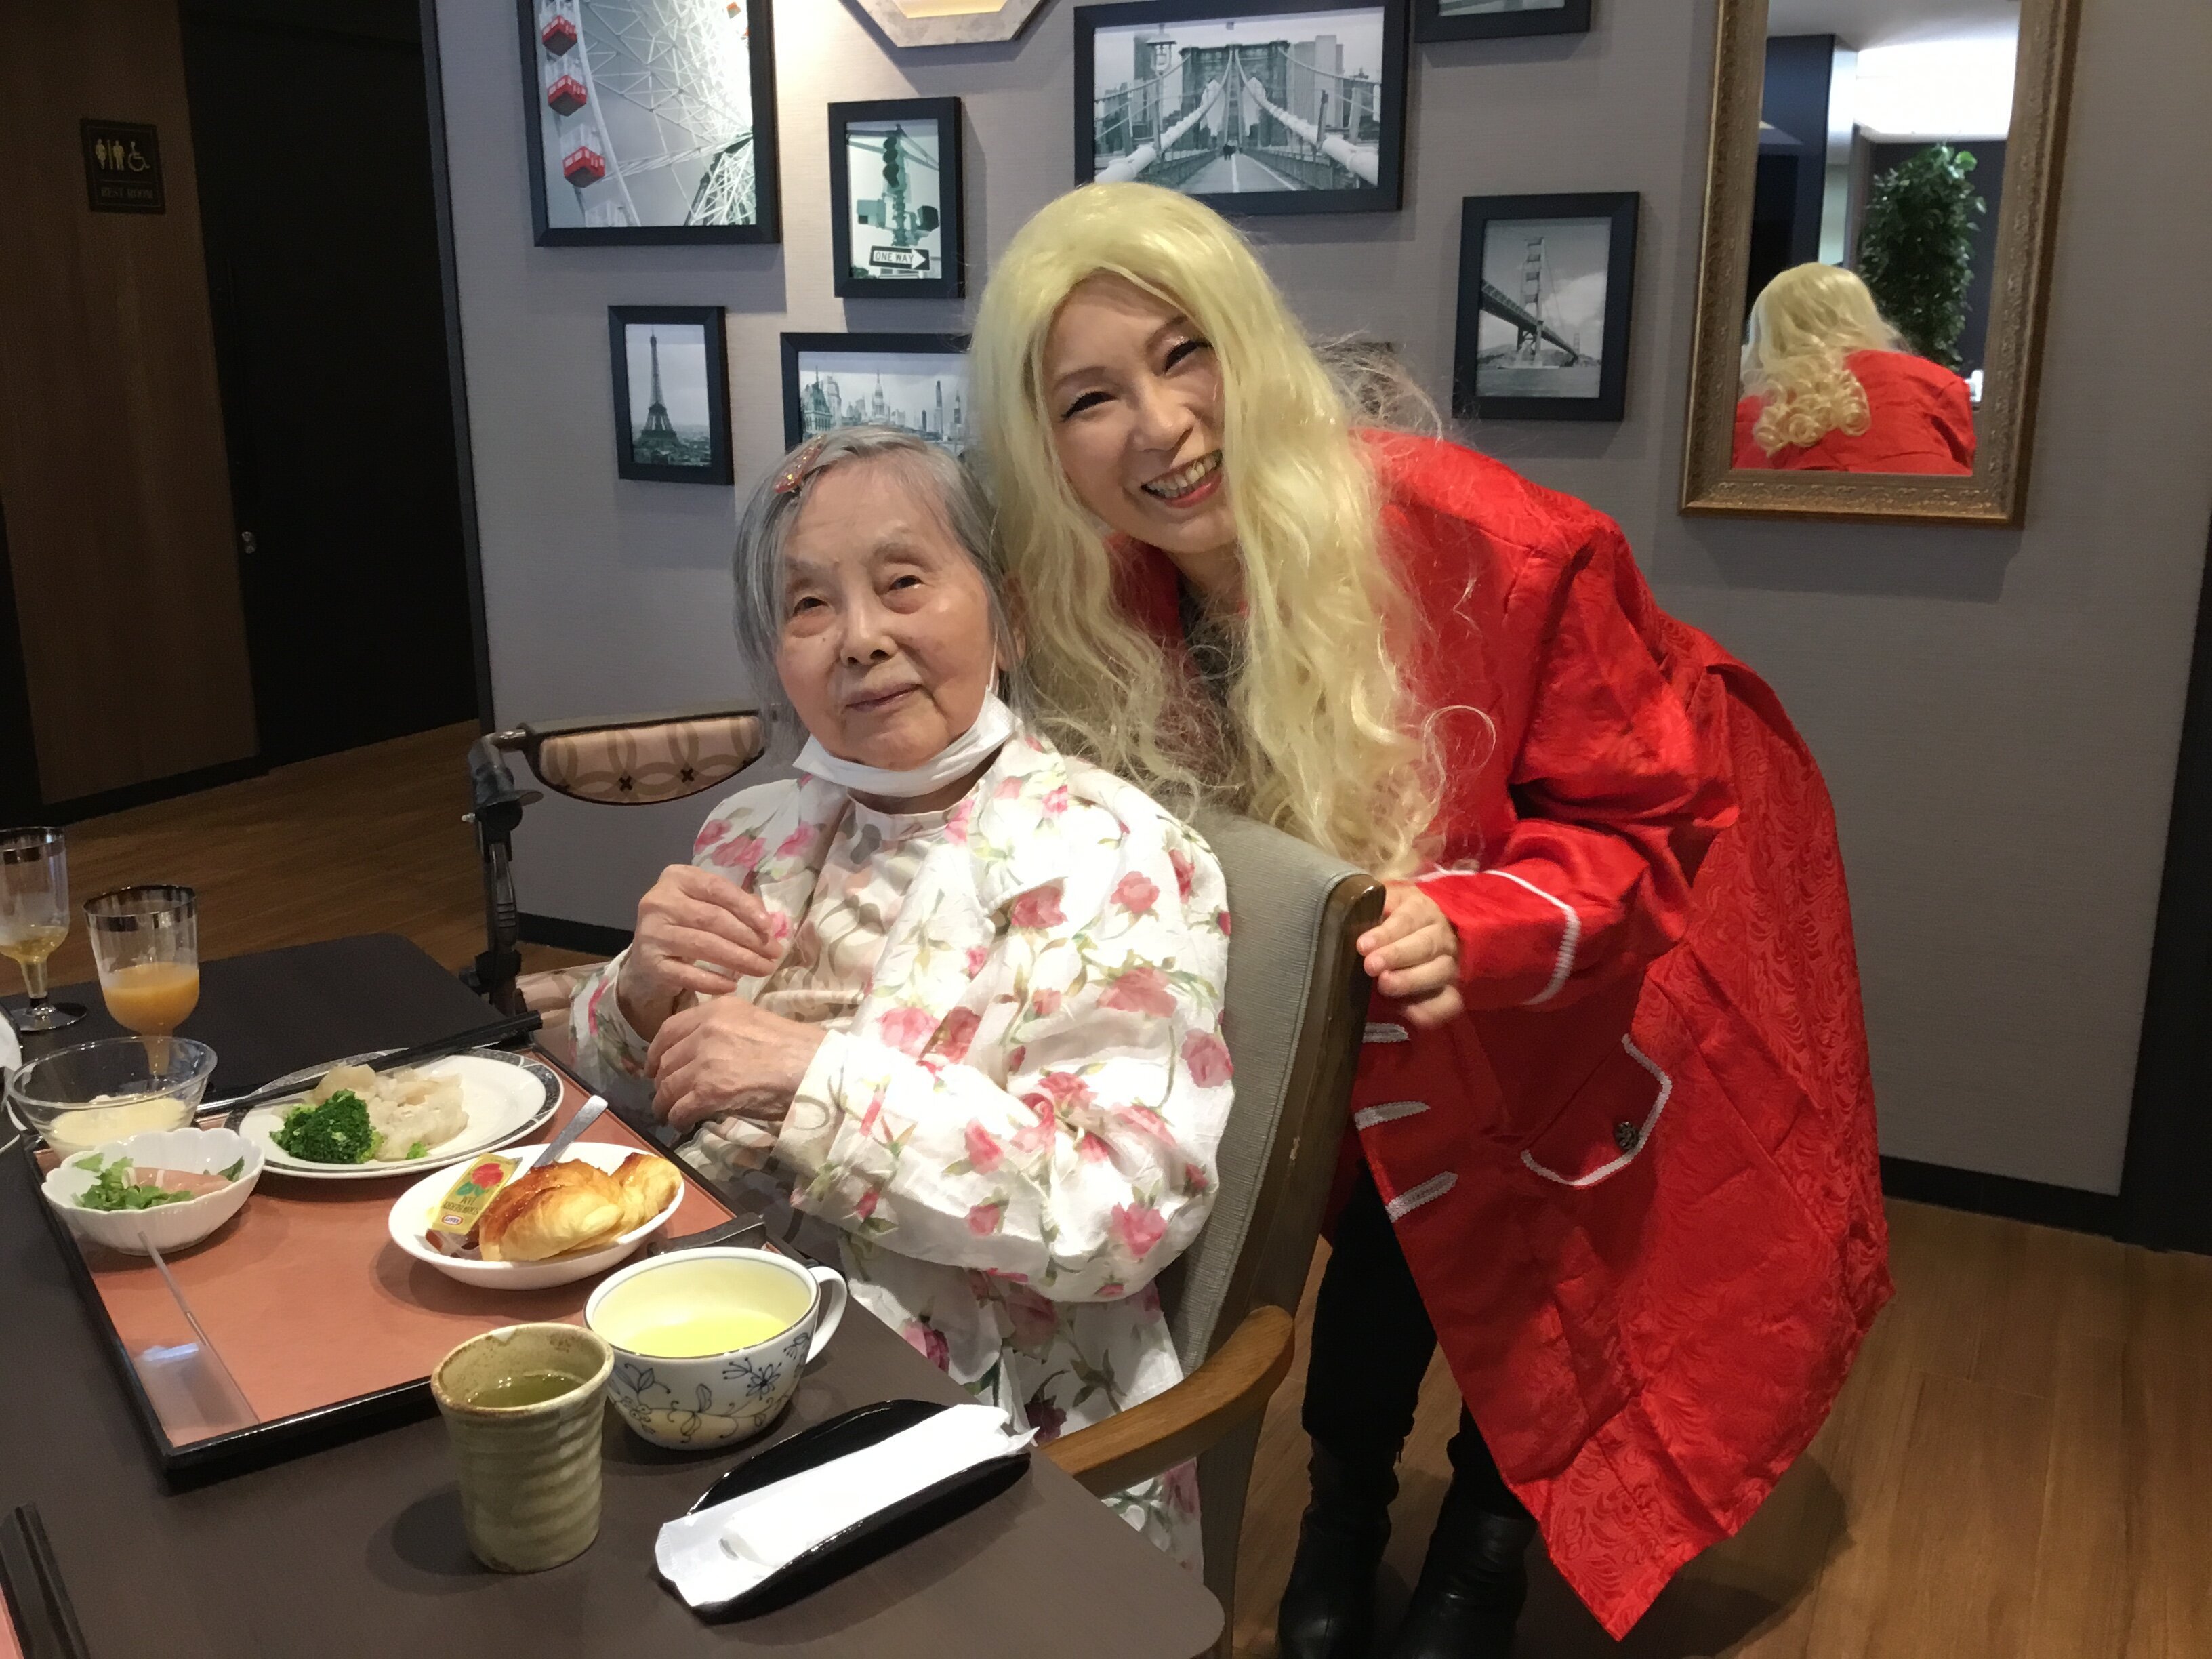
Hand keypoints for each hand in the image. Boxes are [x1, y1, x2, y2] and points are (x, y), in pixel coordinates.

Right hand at [617, 865, 781, 1039]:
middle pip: (712, 918)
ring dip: (739, 959)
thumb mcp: (708, 903)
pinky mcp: (649, 963)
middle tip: (774, 953)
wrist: (649, 952)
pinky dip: (712, 982)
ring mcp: (651, 933)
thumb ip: (736, 905)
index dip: (745, 907)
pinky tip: (732, 986)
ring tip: (763, 969)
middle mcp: (659, 902)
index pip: (717, 888)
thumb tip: (766, 922)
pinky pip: (686, 975)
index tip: (769, 927)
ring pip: (703, 945)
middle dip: (749, 938)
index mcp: (677, 878)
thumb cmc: (688, 922)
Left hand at [644, 993, 825, 1135]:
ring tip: (672, 1113)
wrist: (817, 1069)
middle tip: (667, 1095)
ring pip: (667, 1087)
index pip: (669, 1029)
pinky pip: (679, 1108)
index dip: (657, 1052)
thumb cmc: (797, 1049)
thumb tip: (702, 1053)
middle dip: (662, 1081)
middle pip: (666, 1060)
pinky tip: (684, 1123)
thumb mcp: (755, 1023)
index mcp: (718, 1009)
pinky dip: (678, 1119)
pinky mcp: (709, 1091)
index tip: (655, 1067)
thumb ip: (724, 1031)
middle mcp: (706, 1030)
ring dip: (666, 1103)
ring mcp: (705, 1060)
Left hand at [1358, 883, 1464, 1029]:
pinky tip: (1405, 1009)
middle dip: (1397, 956)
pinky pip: (1448, 1004)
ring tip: (1384, 985)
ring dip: (1411, 980)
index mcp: (1423, 910)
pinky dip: (1430, 1008)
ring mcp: (1450, 965)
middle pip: (1425, 945)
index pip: (1407, 919)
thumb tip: (1355, 910)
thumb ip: (1372, 907)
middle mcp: (1442, 936)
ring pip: (1439, 972)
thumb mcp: (1384, 905)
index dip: (1386, 933)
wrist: (1421, 937)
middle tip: (1371, 966)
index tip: (1363, 945)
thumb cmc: (1392, 920)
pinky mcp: (1451, 992)